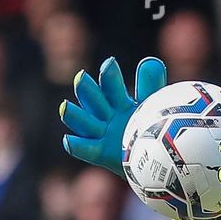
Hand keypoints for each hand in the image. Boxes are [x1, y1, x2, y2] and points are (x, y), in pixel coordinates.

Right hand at [59, 56, 167, 173]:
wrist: (155, 158)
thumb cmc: (150, 127)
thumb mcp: (151, 104)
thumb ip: (151, 85)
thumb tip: (152, 61)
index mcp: (117, 100)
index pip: (110, 84)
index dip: (110, 75)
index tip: (110, 64)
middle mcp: (105, 115)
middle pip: (93, 100)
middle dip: (86, 89)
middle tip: (81, 77)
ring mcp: (101, 134)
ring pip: (84, 123)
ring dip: (74, 115)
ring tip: (65, 107)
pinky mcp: (100, 153)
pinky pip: (86, 149)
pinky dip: (77, 145)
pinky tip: (68, 140)